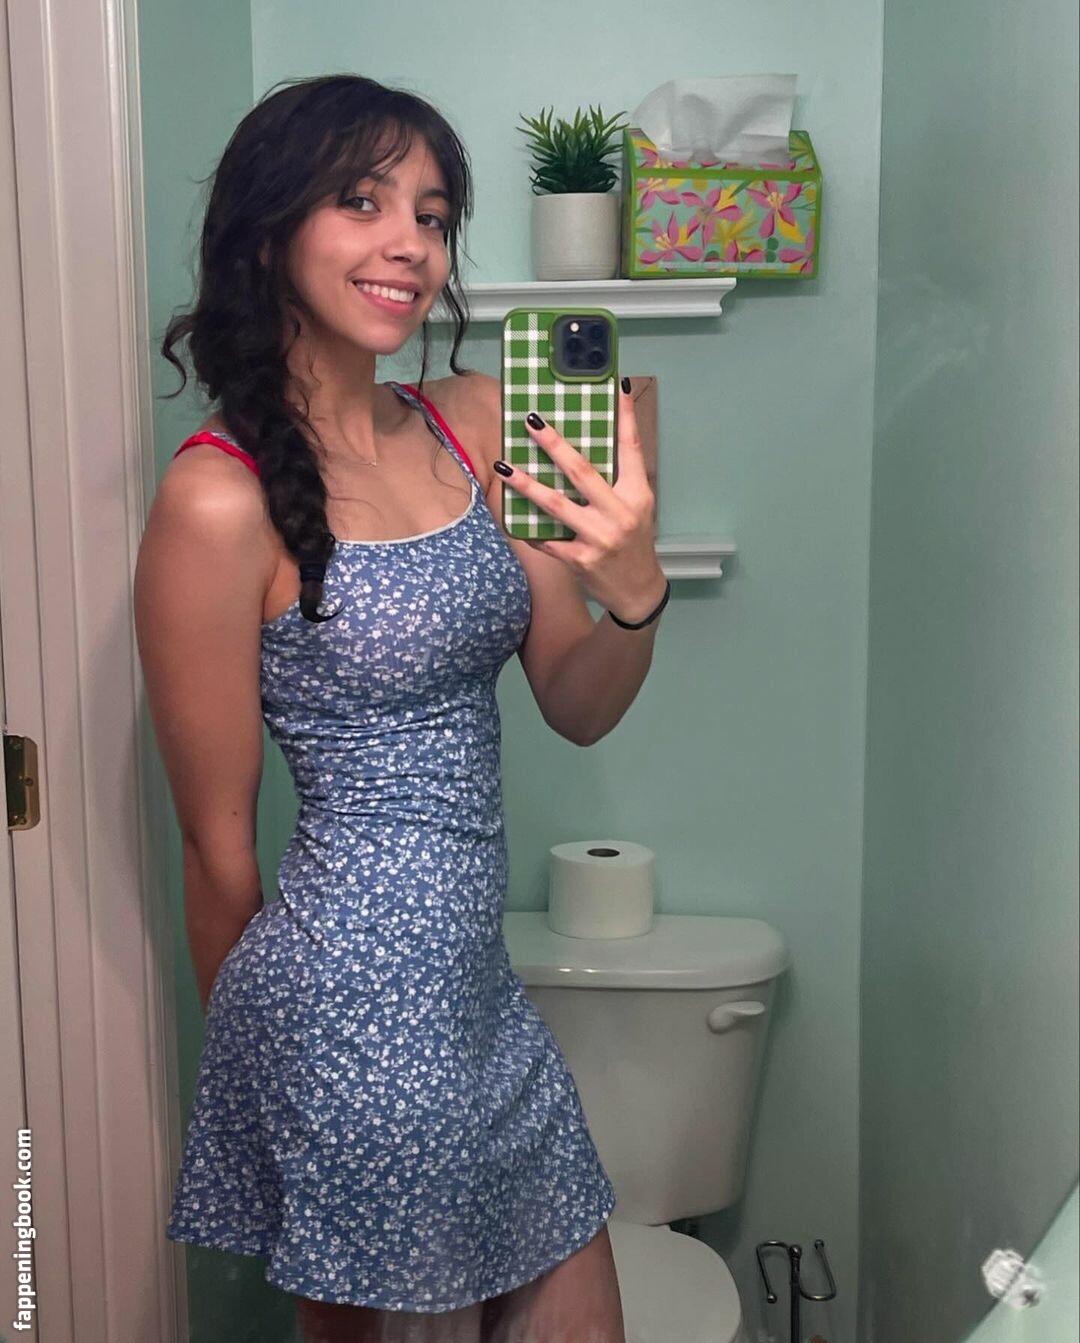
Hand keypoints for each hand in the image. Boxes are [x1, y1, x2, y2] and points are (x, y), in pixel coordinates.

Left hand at [496, 379, 667, 622]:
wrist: (637, 591)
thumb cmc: (634, 543)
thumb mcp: (636, 508)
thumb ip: (616, 480)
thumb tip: (581, 449)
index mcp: (637, 495)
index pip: (631, 448)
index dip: (625, 417)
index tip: (615, 386)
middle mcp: (619, 514)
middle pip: (582, 471)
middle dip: (554, 445)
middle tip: (532, 422)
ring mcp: (598, 538)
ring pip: (556, 505)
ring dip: (526, 484)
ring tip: (504, 466)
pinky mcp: (579, 559)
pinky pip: (546, 539)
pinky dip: (528, 528)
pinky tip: (511, 516)